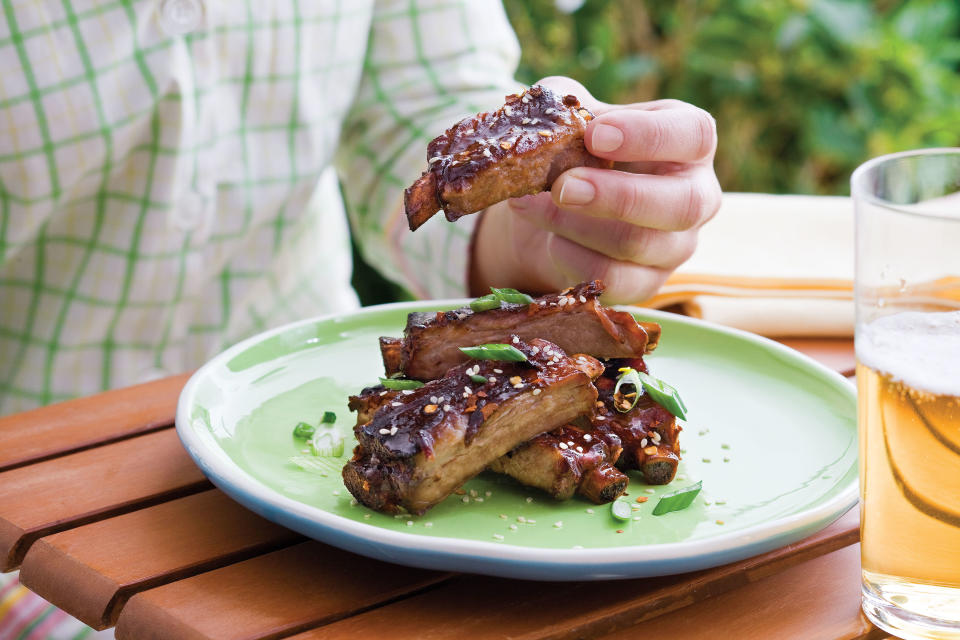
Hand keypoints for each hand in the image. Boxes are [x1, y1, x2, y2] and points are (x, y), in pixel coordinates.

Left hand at [470, 76, 720, 303]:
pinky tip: (548, 238)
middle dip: (616, 196)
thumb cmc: (574, 149)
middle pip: (682, 205)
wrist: (551, 208)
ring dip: (575, 225)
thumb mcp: (568, 117)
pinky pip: (613, 279)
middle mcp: (695, 196)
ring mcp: (675, 246)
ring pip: (637, 244)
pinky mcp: (646, 283)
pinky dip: (571, 257)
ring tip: (530, 205)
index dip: (648, 135)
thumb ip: (564, 111)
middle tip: (562, 187)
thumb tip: (550, 130)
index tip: (595, 134)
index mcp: (688, 141)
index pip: (694, 134)